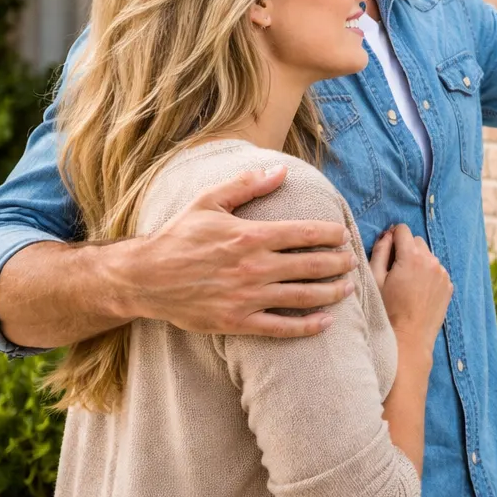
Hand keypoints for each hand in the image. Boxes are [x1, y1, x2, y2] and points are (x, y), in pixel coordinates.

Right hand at [114, 166, 356, 337]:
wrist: (144, 278)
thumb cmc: (177, 237)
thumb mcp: (208, 202)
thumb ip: (247, 185)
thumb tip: (281, 170)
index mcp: (250, 236)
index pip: (305, 233)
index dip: (332, 234)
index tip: (344, 235)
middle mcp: (254, 267)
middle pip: (312, 265)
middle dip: (339, 263)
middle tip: (352, 261)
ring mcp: (247, 297)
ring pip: (303, 296)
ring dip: (332, 292)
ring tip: (348, 288)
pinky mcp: (237, 322)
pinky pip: (281, 327)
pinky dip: (307, 326)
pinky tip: (325, 322)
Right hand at [370, 224, 451, 351]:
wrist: (409, 338)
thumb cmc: (387, 310)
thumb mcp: (375, 279)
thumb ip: (380, 251)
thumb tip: (386, 234)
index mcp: (412, 256)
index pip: (402, 229)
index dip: (392, 237)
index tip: (387, 250)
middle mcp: (431, 261)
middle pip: (416, 241)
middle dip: (406, 249)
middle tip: (396, 270)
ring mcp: (443, 274)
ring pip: (428, 256)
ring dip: (418, 262)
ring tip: (407, 284)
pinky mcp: (449, 285)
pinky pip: (437, 271)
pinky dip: (428, 275)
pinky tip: (418, 292)